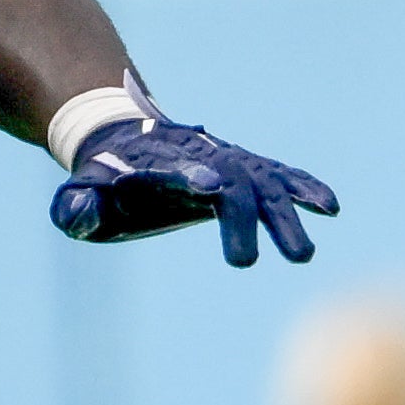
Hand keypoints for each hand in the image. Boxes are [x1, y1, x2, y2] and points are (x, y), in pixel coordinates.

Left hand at [51, 117, 336, 264]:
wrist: (124, 140)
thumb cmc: (100, 181)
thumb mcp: (76, 196)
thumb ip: (74, 208)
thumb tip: (86, 214)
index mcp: (156, 166)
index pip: (176, 172)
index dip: (193, 178)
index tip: (213, 188)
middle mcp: (199, 161)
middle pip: (228, 186)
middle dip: (241, 223)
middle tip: (244, 264)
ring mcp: (227, 162)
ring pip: (261, 187)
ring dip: (284, 219)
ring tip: (301, 256)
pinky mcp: (245, 169)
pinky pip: (280, 176)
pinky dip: (304, 187)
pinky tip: (330, 207)